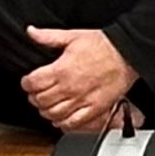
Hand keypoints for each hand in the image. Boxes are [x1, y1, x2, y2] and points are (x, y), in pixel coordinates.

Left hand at [20, 26, 139, 133]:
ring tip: (47, 105)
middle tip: (37, 93)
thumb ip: (49, 36)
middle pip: (40, 100)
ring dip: (46, 111)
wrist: (127, 54)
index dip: (26, 83)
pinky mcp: (94, 109)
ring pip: (53, 114)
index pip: (32, 83)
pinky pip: (73, 123)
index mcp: (61, 70)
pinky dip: (63, 123)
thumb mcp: (73, 36)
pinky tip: (61, 117)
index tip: (28, 82)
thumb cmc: (103, 45)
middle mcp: (69, 88)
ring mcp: (81, 100)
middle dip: (35, 97)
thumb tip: (31, 32)